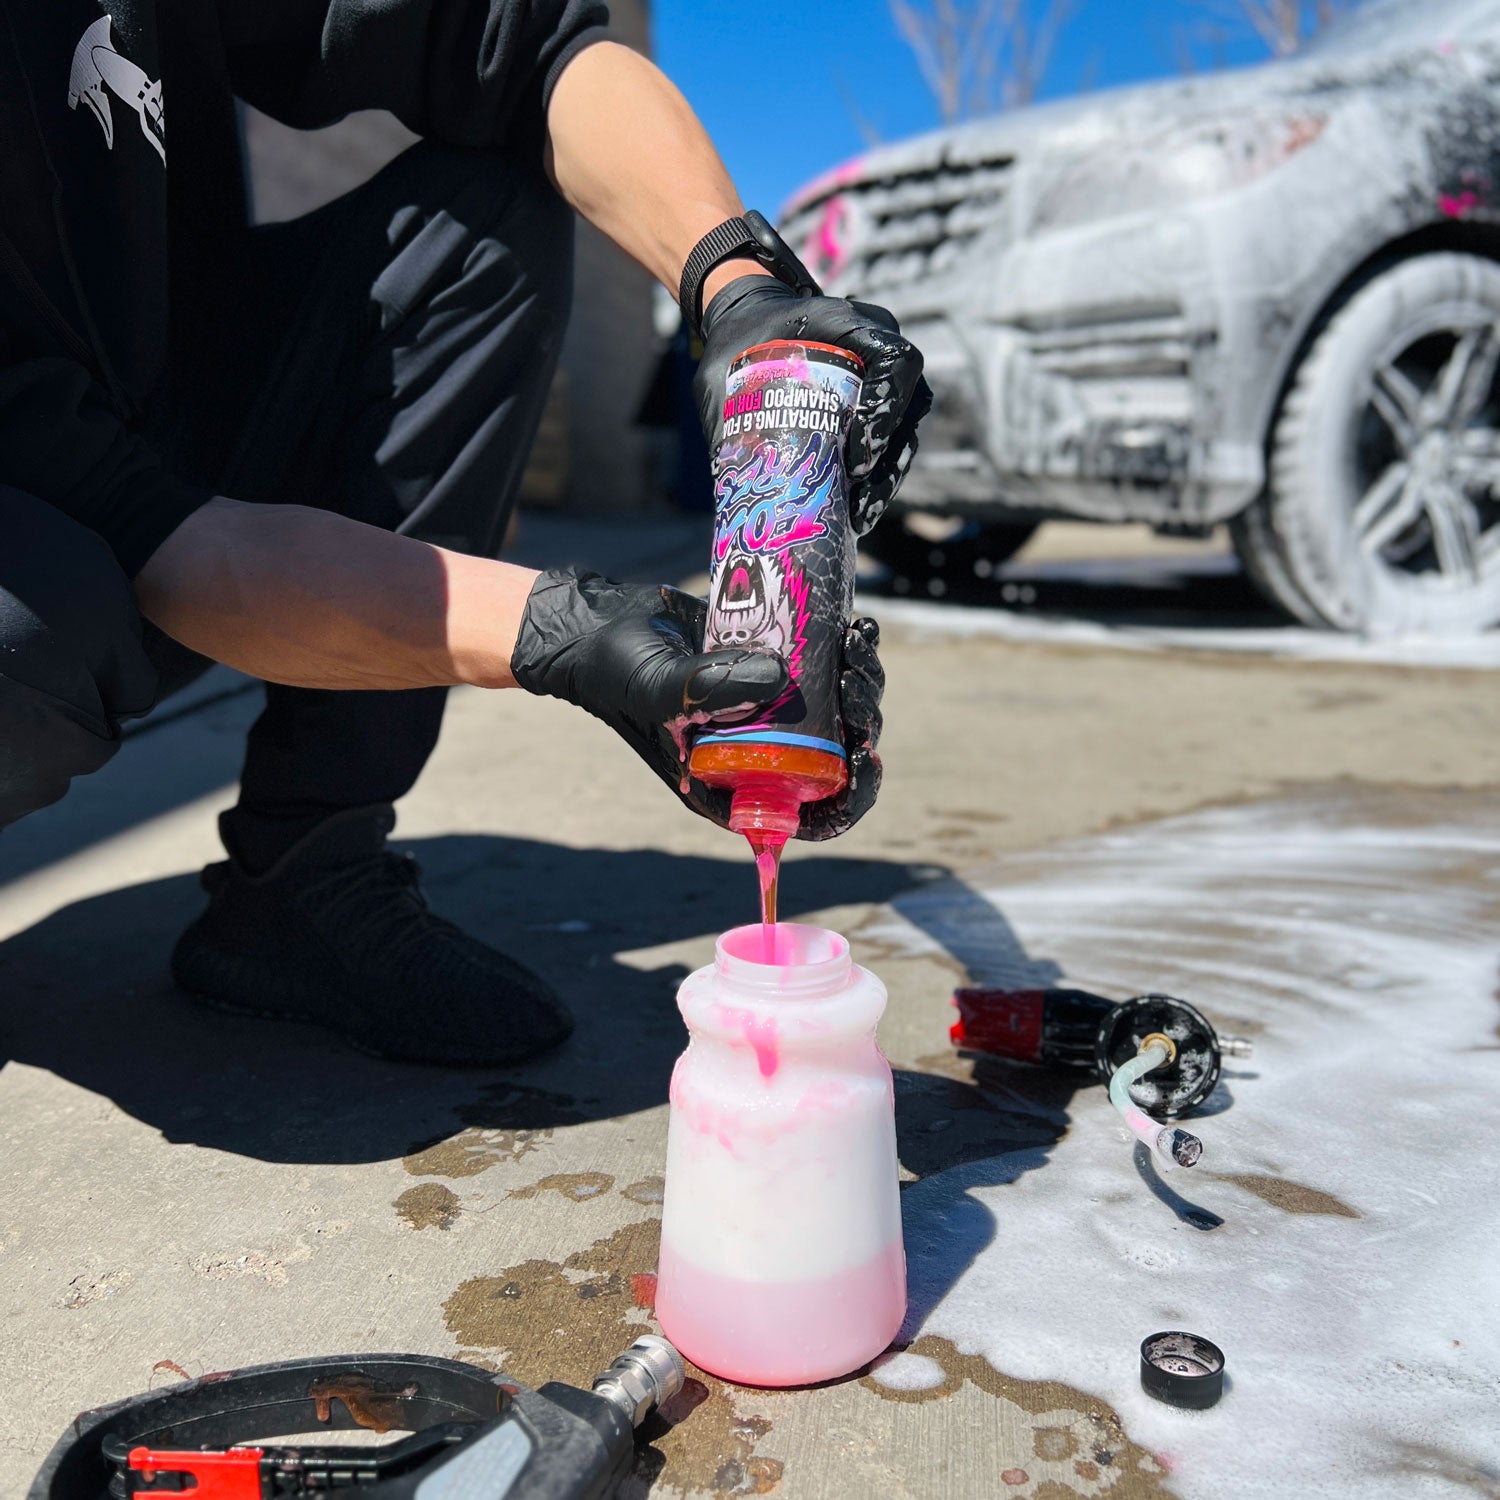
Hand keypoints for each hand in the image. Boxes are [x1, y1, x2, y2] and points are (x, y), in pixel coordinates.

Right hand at [511, 570, 884, 839]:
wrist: (597, 625)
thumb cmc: (617, 672)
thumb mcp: (661, 690)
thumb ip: (713, 690)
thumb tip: (782, 680)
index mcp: (735, 785)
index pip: (811, 813)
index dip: (852, 793)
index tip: (864, 753)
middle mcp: (758, 754)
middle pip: (837, 753)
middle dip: (862, 716)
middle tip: (857, 676)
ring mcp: (766, 709)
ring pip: (838, 708)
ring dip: (860, 679)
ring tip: (856, 641)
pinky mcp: (769, 665)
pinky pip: (821, 667)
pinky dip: (844, 649)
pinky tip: (853, 625)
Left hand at [693, 276, 931, 533]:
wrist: (746, 327)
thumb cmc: (736, 346)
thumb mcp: (723, 371)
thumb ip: (725, 415)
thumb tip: (732, 485)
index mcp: (848, 323)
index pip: (894, 361)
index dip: (886, 409)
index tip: (855, 457)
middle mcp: (877, 347)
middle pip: (909, 404)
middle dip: (888, 460)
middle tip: (860, 499)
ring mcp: (883, 376)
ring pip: (905, 429)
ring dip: (888, 476)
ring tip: (862, 514)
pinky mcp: (876, 405)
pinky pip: (892, 442)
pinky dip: (878, 477)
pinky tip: (858, 511)